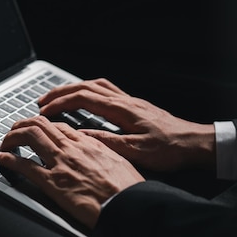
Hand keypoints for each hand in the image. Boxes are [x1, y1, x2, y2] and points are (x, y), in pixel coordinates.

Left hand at [0, 116, 143, 229]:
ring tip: (5, 141)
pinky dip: (9, 159)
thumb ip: (103, 152)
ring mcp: (61, 163)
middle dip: (22, 124)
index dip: (43, 125)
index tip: (37, 129)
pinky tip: (1, 158)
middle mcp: (71, 148)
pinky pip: (25, 165)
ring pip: (29, 136)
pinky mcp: (53, 183)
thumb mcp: (119, 161)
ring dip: (12, 136)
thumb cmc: (128, 188)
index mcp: (88, 143)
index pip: (58, 125)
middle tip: (14, 131)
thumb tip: (96, 149)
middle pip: (40, 124)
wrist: (130, 204)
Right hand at [38, 78, 215, 172]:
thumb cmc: (170, 149)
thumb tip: (81, 135)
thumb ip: (108, 142)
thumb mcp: (136, 151)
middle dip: (60, 92)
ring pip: (95, 85)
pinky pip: (106, 89)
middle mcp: (124, 100)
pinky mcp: (134, 105)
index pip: (83, 98)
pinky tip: (84, 98)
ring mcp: (130, 100)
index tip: (44, 110)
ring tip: (58, 97)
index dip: (60, 103)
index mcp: (122, 110)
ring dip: (73, 89)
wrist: (194, 143)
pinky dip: (88, 90)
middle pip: (85, 87)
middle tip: (42, 101)